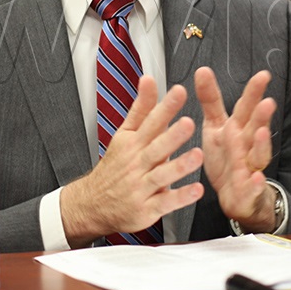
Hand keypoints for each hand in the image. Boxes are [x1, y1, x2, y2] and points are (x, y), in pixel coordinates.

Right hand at [60, 76, 204, 247]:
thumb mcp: (124, 134)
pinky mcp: (148, 209)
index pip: (150, 122)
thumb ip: (140, 108)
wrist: (93, 204)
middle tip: (188, 123)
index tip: (179, 92)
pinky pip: (165, 203)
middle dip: (172, 135)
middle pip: (156, 148)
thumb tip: (148, 80)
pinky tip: (195, 190)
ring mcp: (142, 187)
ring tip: (197, 155)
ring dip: (179, 166)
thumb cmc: (115, 167)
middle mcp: (137, 164)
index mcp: (133, 144)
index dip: (165, 107)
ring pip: (161, 175)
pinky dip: (180, 197)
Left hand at [195, 67, 277, 233]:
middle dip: (262, 115)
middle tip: (267, 102)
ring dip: (262, 144)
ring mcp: (250, 166)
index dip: (254, 92)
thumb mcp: (215, 126)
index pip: (247, 107)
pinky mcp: (248, 189)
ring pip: (259, 154)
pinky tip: (256, 178)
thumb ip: (210, 100)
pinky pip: (252, 186)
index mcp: (238, 128)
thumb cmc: (227, 156)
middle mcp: (247, 145)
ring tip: (261, 133)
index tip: (263, 75)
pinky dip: (254, 183)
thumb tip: (203, 70)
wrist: (234, 194)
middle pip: (256, 127)